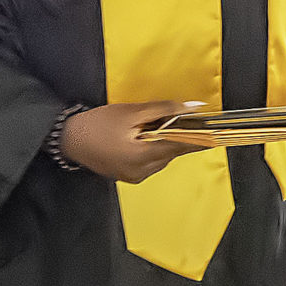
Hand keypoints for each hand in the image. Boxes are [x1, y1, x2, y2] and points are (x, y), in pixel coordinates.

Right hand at [61, 100, 197, 182]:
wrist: (68, 139)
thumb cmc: (99, 123)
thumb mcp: (132, 112)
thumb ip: (164, 110)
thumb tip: (194, 108)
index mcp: (145, 156)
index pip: (182, 145)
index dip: (200, 137)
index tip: (217, 131)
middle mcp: (143, 172)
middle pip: (172, 152)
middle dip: (178, 135)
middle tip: (183, 118)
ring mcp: (135, 177)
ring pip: (162, 158)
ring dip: (165, 142)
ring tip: (157, 125)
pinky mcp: (128, 177)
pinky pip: (150, 163)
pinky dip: (152, 150)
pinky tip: (144, 137)